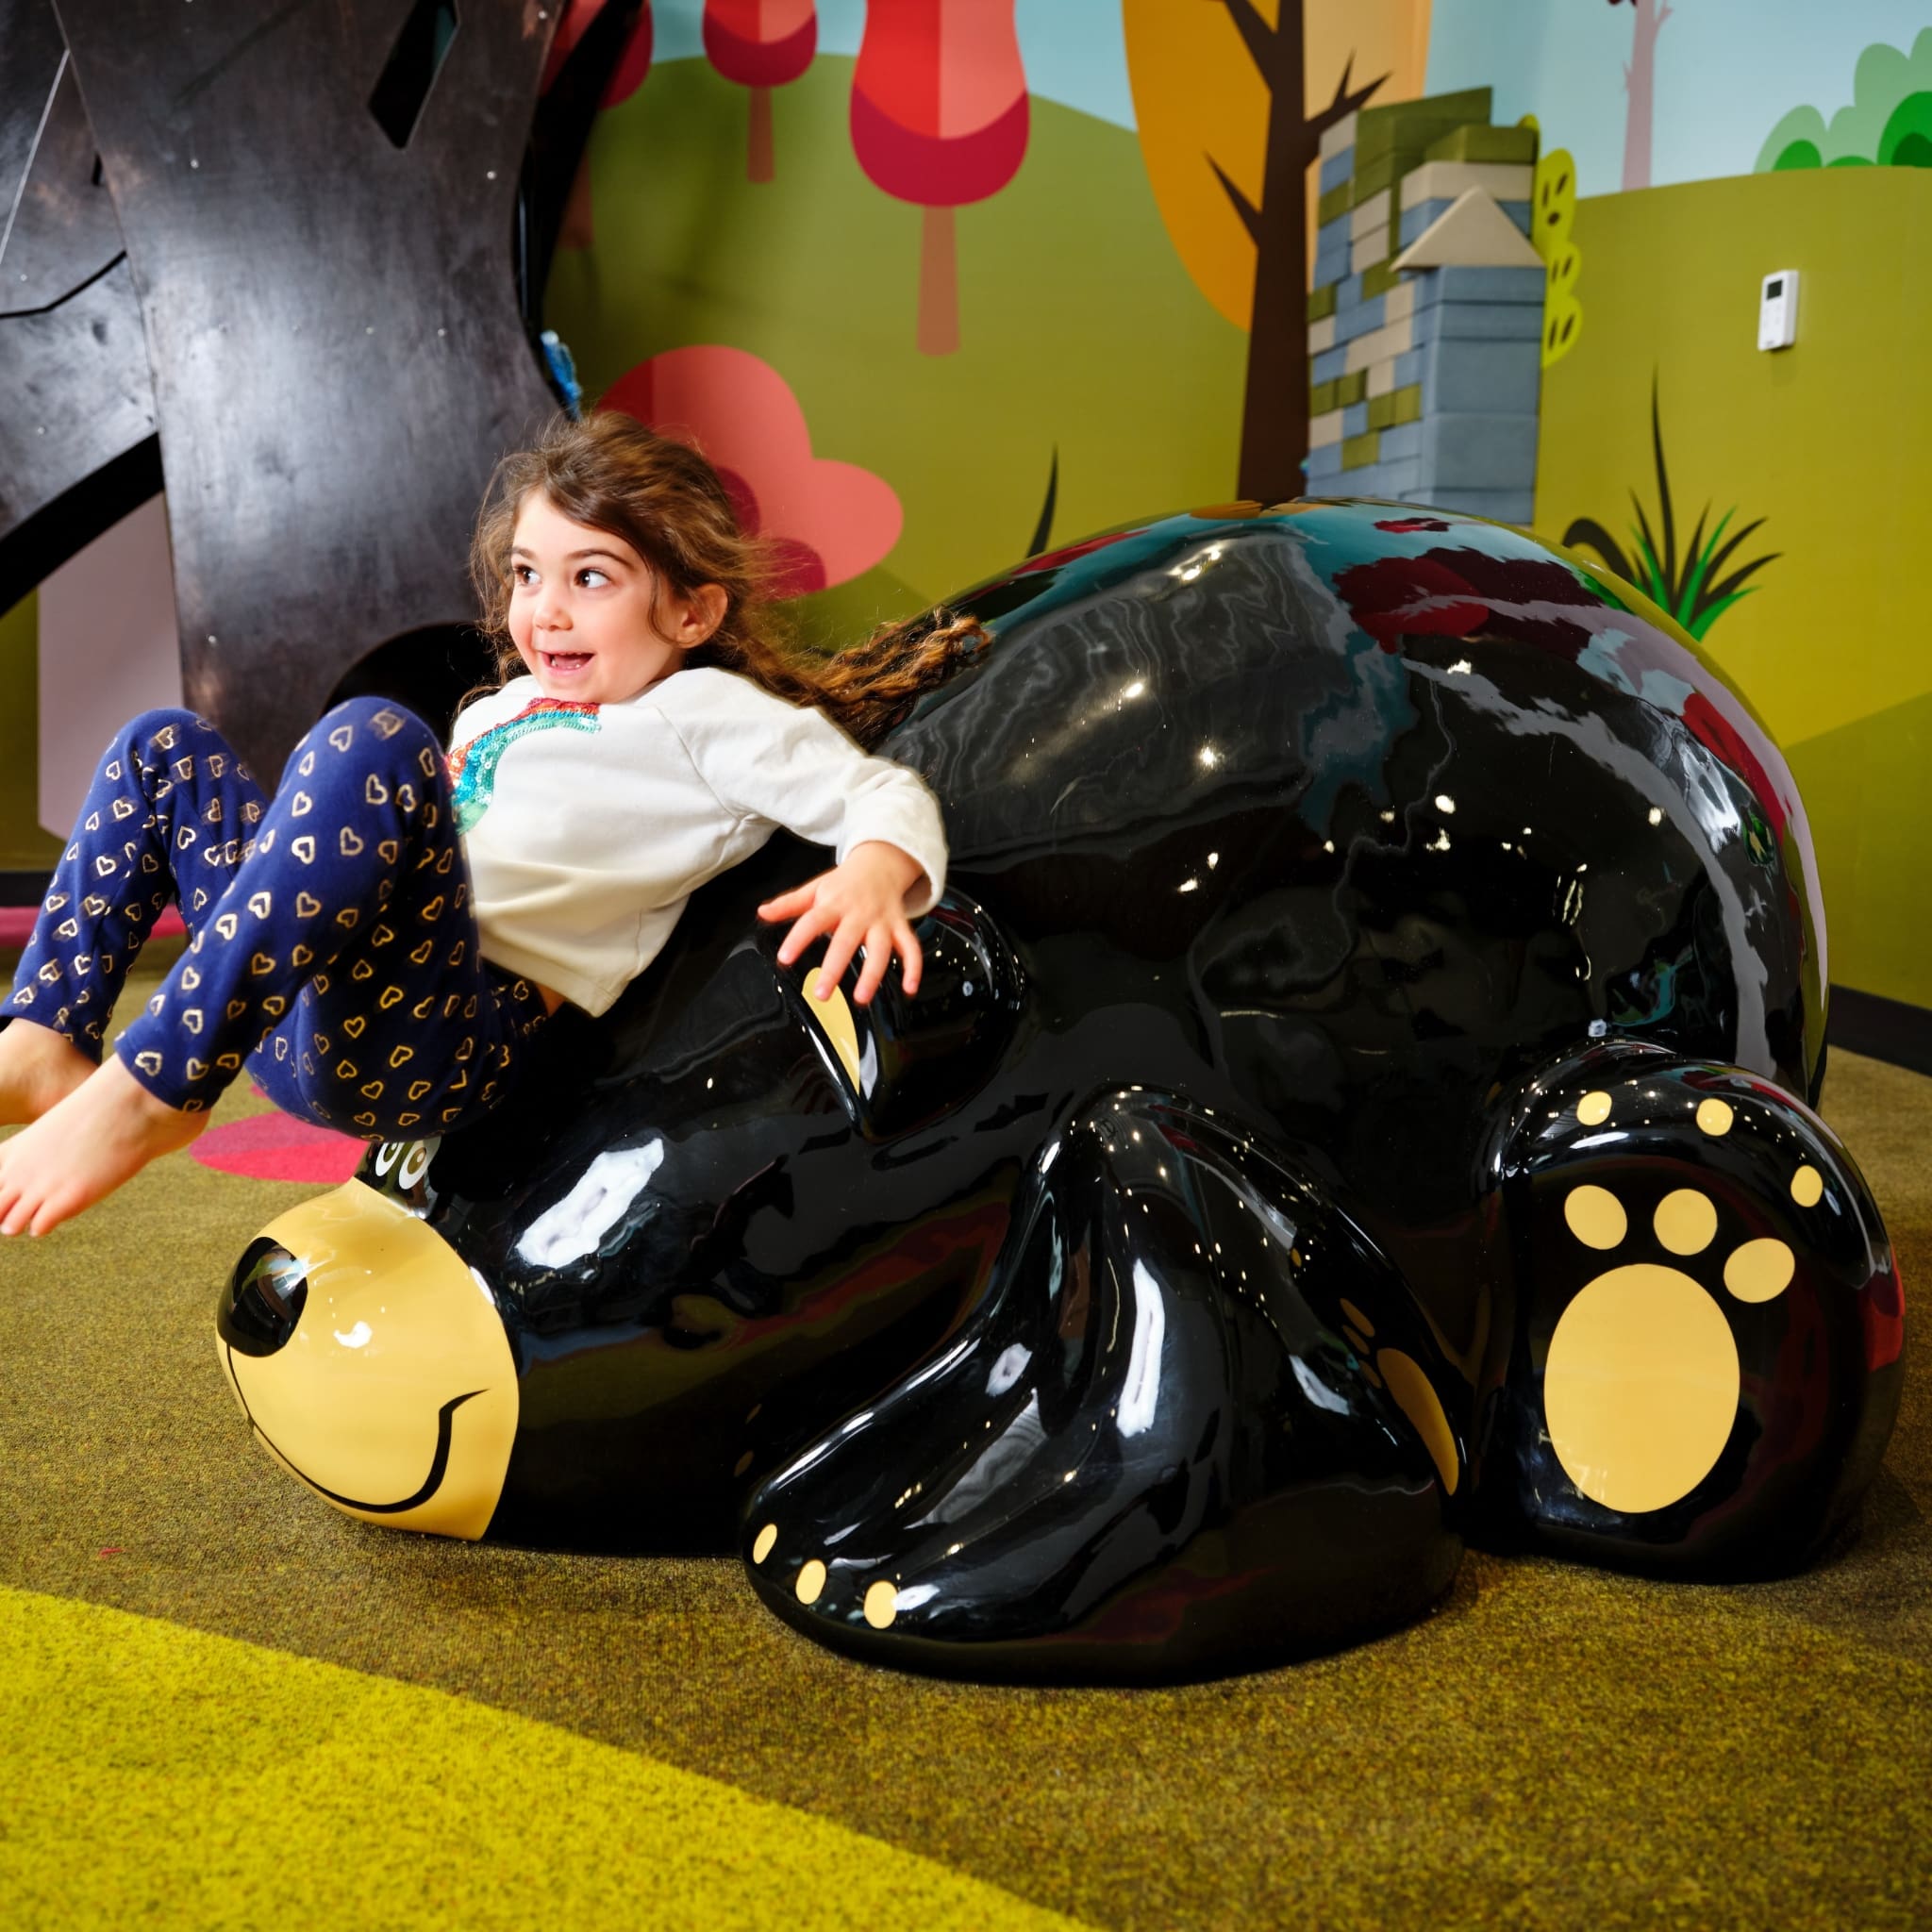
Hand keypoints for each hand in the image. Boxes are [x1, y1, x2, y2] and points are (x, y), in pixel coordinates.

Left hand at [758, 842, 925, 1003]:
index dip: (797, 939)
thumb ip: (789, 903)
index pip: (812, 922)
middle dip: (835, 968)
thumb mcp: (814, 888)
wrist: (880, 863)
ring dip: (873, 974)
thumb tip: (763, 912)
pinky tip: (909, 988)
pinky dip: (914, 968)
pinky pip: (911, 947)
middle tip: (822, 993)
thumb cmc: (845, 882)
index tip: (785, 959)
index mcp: (834, 903)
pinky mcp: (900, 927)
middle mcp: (859, 914)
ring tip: (861, 998)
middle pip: (846, 942)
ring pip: (881, 949)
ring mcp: (882, 921)